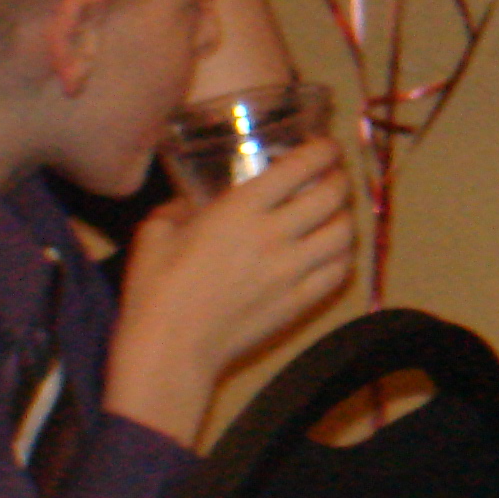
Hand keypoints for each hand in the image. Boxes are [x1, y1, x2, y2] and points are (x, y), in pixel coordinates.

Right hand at [109, 135, 357, 443]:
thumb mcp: (154, 235)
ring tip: (334, 212)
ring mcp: (293, 270)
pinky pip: (340, 270)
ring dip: (344, 216)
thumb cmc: (155, 291)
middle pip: (332, 194)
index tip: (325, 146)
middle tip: (332, 176)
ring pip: (344, 232)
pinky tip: (332, 250)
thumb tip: (191, 199)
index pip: (300, 167)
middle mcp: (275, 235)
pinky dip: (343, 255)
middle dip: (339, 178)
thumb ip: (178, 208)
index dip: (322, 150)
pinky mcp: (301, 302)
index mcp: (240, 211)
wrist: (170, 351)